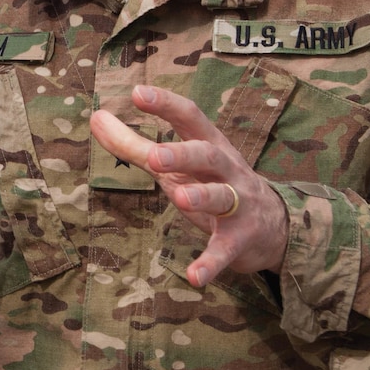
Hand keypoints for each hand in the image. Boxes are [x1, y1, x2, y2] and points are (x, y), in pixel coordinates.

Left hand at [89, 85, 287, 287]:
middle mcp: (226, 170)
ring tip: (181, 199)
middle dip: (183, 153)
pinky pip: (224, 251)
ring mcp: (238, 205)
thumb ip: (134, 143)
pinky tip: (193, 276)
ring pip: (222, 197)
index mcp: (209, 145)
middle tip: (155, 156)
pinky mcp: (240, 240)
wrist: (274, 226)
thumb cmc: (212, 182)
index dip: (166, 104)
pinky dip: (210, 263)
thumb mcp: (176, 163)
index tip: (138, 93)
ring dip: (202, 197)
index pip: (190, 117)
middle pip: (208, 155)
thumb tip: (95, 117)